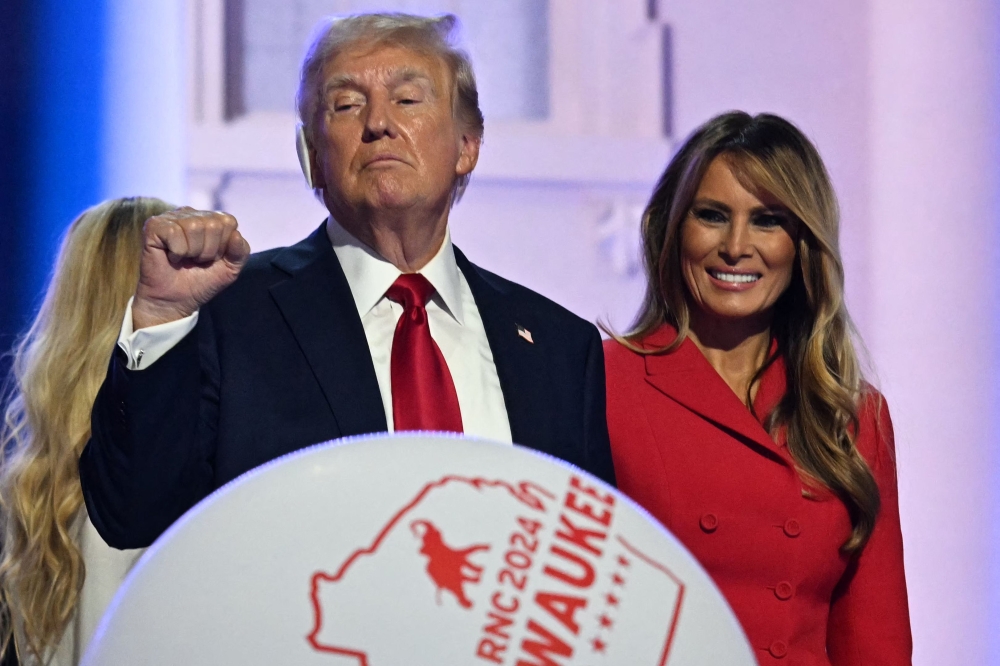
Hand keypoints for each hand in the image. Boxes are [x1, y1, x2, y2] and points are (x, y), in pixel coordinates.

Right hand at [132, 208, 250, 328]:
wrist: (175, 301)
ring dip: (192, 252)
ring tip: (184, 259)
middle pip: (213, 224)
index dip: (223, 246)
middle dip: (208, 251)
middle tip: (196, 260)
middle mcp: (191, 213)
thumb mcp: (230, 269)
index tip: (212, 258)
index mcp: (211, 219)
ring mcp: (171, 217)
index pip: (228, 221)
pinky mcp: (154, 225)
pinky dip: (176, 252)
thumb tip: (236, 235)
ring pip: (194, 227)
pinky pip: (174, 232)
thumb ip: (240, 252)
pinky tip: (171, 257)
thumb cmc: (201, 282)